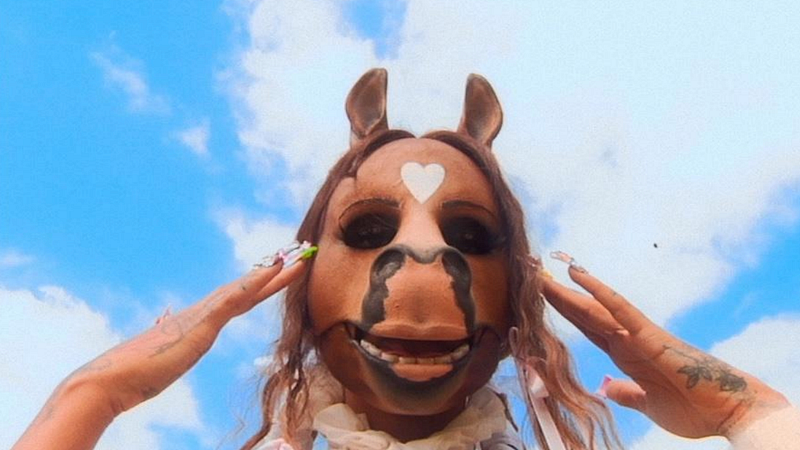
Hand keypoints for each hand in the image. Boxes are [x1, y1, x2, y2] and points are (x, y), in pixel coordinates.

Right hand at [14, 251, 308, 449]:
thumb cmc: (133, 373)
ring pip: (244, 289)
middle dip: (274, 274)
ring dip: (271, 274)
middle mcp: (201, 314)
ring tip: (295, 258)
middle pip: (246, 290)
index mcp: (196, 321)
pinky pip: (231, 300)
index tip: (278, 270)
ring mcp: (201, 318)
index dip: (259, 285)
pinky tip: (271, 272)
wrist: (108, 382)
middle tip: (299, 255)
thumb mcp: (161, 353)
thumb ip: (166, 334)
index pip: (236, 299)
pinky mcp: (199, 326)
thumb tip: (164, 317)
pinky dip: (253, 284)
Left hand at [541, 258, 788, 438]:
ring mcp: (636, 335)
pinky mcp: (649, 337)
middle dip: (554, 294)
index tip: (538, 295)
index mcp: (624, 354)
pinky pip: (619, 309)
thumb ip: (626, 392)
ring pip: (593, 307)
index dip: (562, 310)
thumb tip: (605, 386)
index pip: (585, 326)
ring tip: (537, 270)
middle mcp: (626, 339)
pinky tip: (577, 275)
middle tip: (528, 271)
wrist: (729, 411)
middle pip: (582, 312)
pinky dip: (598, 292)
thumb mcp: (647, 404)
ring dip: (564, 289)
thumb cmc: (694, 408)